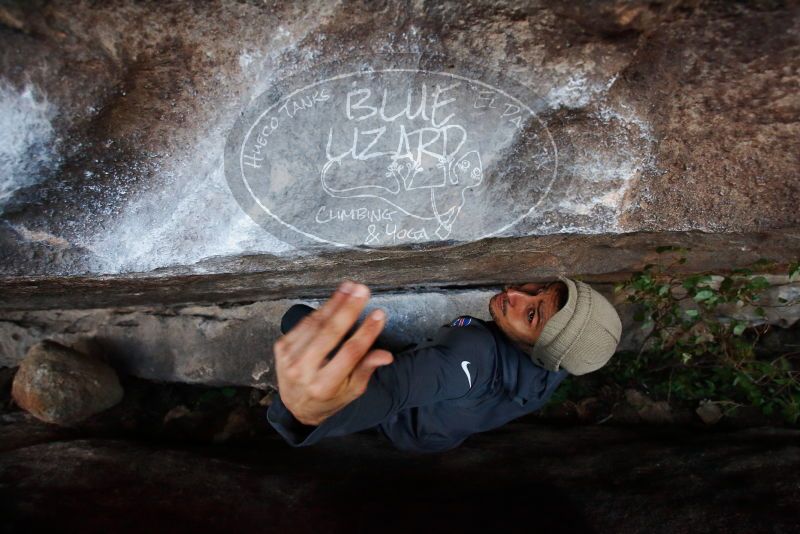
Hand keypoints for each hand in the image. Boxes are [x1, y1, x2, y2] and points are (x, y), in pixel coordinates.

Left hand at [273, 281, 393, 425]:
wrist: (295, 406)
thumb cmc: (330, 397)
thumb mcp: (352, 390)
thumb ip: (366, 370)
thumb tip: (386, 355)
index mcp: (324, 386)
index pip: (350, 354)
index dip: (366, 332)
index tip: (379, 314)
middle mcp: (304, 372)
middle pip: (329, 334)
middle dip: (348, 309)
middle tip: (362, 291)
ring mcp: (289, 358)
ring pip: (316, 324)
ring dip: (334, 303)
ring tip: (350, 287)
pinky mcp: (281, 348)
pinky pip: (304, 323)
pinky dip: (320, 310)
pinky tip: (335, 299)